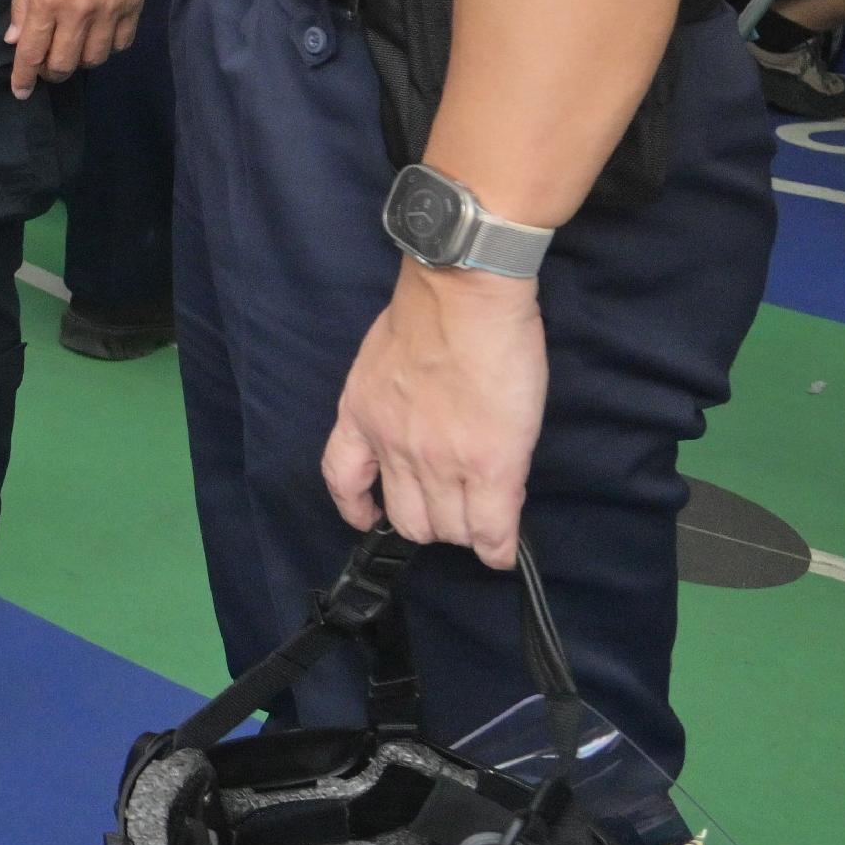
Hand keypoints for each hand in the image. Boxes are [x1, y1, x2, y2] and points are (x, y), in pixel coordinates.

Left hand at [5, 0, 144, 95]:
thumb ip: (22, 5)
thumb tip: (14, 40)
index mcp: (48, 1)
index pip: (32, 52)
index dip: (23, 78)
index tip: (21, 92)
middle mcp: (79, 14)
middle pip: (64, 64)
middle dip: (50, 72)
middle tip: (46, 66)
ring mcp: (109, 14)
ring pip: (94, 59)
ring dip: (79, 61)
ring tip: (72, 49)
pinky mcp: (133, 9)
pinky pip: (121, 45)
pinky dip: (107, 48)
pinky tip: (98, 38)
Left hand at [324, 261, 547, 568]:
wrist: (462, 294)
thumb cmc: (428, 309)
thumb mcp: (380, 359)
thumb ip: (390, 398)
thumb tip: (416, 417)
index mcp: (361, 414)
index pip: (342, 478)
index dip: (357, 507)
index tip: (369, 517)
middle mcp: (394, 446)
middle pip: (407, 519)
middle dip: (430, 524)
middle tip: (453, 510)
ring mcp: (440, 461)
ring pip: (450, 529)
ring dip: (468, 531)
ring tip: (483, 521)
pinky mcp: (490, 465)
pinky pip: (491, 529)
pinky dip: (497, 547)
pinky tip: (501, 551)